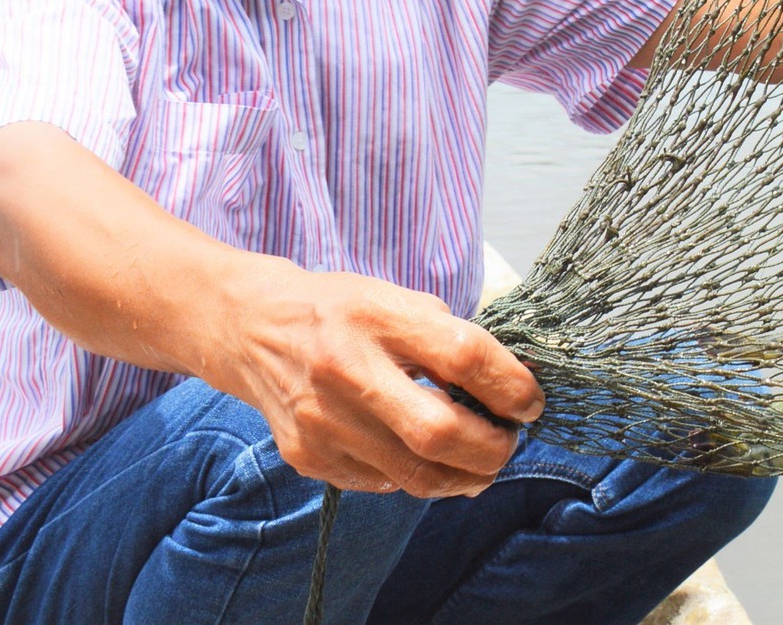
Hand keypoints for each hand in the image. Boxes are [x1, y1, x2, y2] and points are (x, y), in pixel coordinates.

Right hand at [215, 262, 544, 497]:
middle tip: (509, 442)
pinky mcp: (308, 456)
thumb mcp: (397, 298)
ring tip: (481, 462)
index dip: (511, 386)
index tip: (530, 402)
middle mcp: (346, 370)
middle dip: (494, 448)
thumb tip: (512, 387)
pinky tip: (423, 457)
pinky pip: (383, 484)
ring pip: (416, 474)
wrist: (252, 329)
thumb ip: (451, 338)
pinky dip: (416, 476)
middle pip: (441, 432)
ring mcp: (323, 420)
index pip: (464, 357)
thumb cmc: (342, 311)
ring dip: (464, 476)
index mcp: (378, 316)